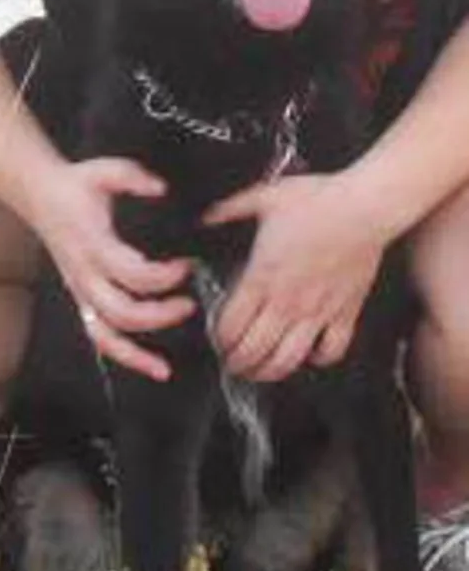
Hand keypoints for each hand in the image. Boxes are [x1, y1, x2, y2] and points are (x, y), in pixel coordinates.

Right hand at [29, 158, 194, 381]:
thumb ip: (134, 177)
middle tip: (189, 304)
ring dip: (136, 354)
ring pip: (105, 335)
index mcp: (92, 243)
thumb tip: (160, 188)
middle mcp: (84, 273)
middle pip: (122, 312)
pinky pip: (98, 336)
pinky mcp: (80, 298)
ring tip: (165, 366)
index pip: (132, 273)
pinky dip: (121, 356)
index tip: (186, 265)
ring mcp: (79, 290)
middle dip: (159, 316)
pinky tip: (147, 366)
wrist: (39, 194)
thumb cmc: (75, 184)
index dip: (164, 276)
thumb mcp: (105, 170)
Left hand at [203, 174, 388, 381]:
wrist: (362, 208)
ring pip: (289, 358)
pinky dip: (320, 359)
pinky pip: (332, 349)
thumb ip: (229, 209)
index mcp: (262, 275)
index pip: (232, 324)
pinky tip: (311, 356)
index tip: (217, 341)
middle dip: (239, 363)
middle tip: (232, 366)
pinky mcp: (345, 312)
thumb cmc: (316, 200)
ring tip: (261, 373)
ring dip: (271, 372)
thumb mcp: (261, 197)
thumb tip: (208, 217)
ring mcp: (317, 311)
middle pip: (255, 349)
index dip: (220, 339)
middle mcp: (287, 300)